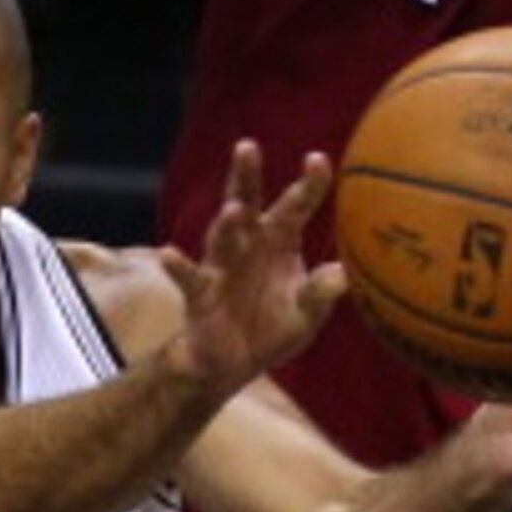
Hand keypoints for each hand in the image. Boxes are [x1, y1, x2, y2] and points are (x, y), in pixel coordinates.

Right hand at [150, 140, 347, 399]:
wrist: (234, 365)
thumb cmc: (272, 330)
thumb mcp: (306, 316)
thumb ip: (319, 294)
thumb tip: (341, 275)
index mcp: (279, 242)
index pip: (295, 206)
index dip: (308, 183)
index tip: (316, 159)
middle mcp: (247, 245)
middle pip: (247, 203)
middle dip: (246, 176)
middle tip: (247, 146)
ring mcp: (221, 267)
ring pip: (221, 237)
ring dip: (225, 224)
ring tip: (232, 209)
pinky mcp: (200, 293)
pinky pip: (189, 278)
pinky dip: (178, 266)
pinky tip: (170, 254)